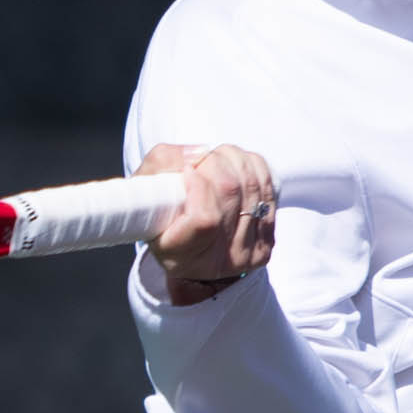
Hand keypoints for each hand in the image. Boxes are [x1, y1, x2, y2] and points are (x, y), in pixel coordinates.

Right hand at [133, 143, 277, 305]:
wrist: (188, 252)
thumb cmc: (159, 214)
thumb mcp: (143, 189)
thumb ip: (162, 163)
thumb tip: (201, 152)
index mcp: (180, 254)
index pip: (205, 218)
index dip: (199, 184)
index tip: (186, 172)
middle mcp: (216, 261)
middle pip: (231, 192)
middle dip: (215, 162)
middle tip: (200, 161)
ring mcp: (246, 255)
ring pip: (252, 186)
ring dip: (234, 160)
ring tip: (216, 161)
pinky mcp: (266, 244)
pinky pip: (269, 191)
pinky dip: (253, 168)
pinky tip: (236, 167)